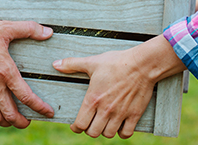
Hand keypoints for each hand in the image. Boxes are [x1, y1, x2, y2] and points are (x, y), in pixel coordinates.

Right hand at [0, 18, 54, 128]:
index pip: (26, 96)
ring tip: (12, 120)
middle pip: (11, 114)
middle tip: (29, 121)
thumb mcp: (5, 27)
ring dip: (6, 122)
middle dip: (23, 122)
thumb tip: (48, 31)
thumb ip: (28, 29)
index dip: (40, 107)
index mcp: (6, 72)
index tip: (48, 112)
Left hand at [53, 35, 185, 138]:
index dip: (76, 127)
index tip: (76, 125)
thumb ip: (72, 65)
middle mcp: (106, 109)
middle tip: (91, 123)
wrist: (142, 64)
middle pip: (93, 132)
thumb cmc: (116, 62)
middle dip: (89, 129)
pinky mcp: (134, 114)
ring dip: (104, 131)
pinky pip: (126, 133)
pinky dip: (122, 132)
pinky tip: (119, 125)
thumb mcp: (92, 62)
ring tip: (104, 123)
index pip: (80, 124)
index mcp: (93, 99)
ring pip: (108, 134)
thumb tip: (55, 64)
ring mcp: (120, 113)